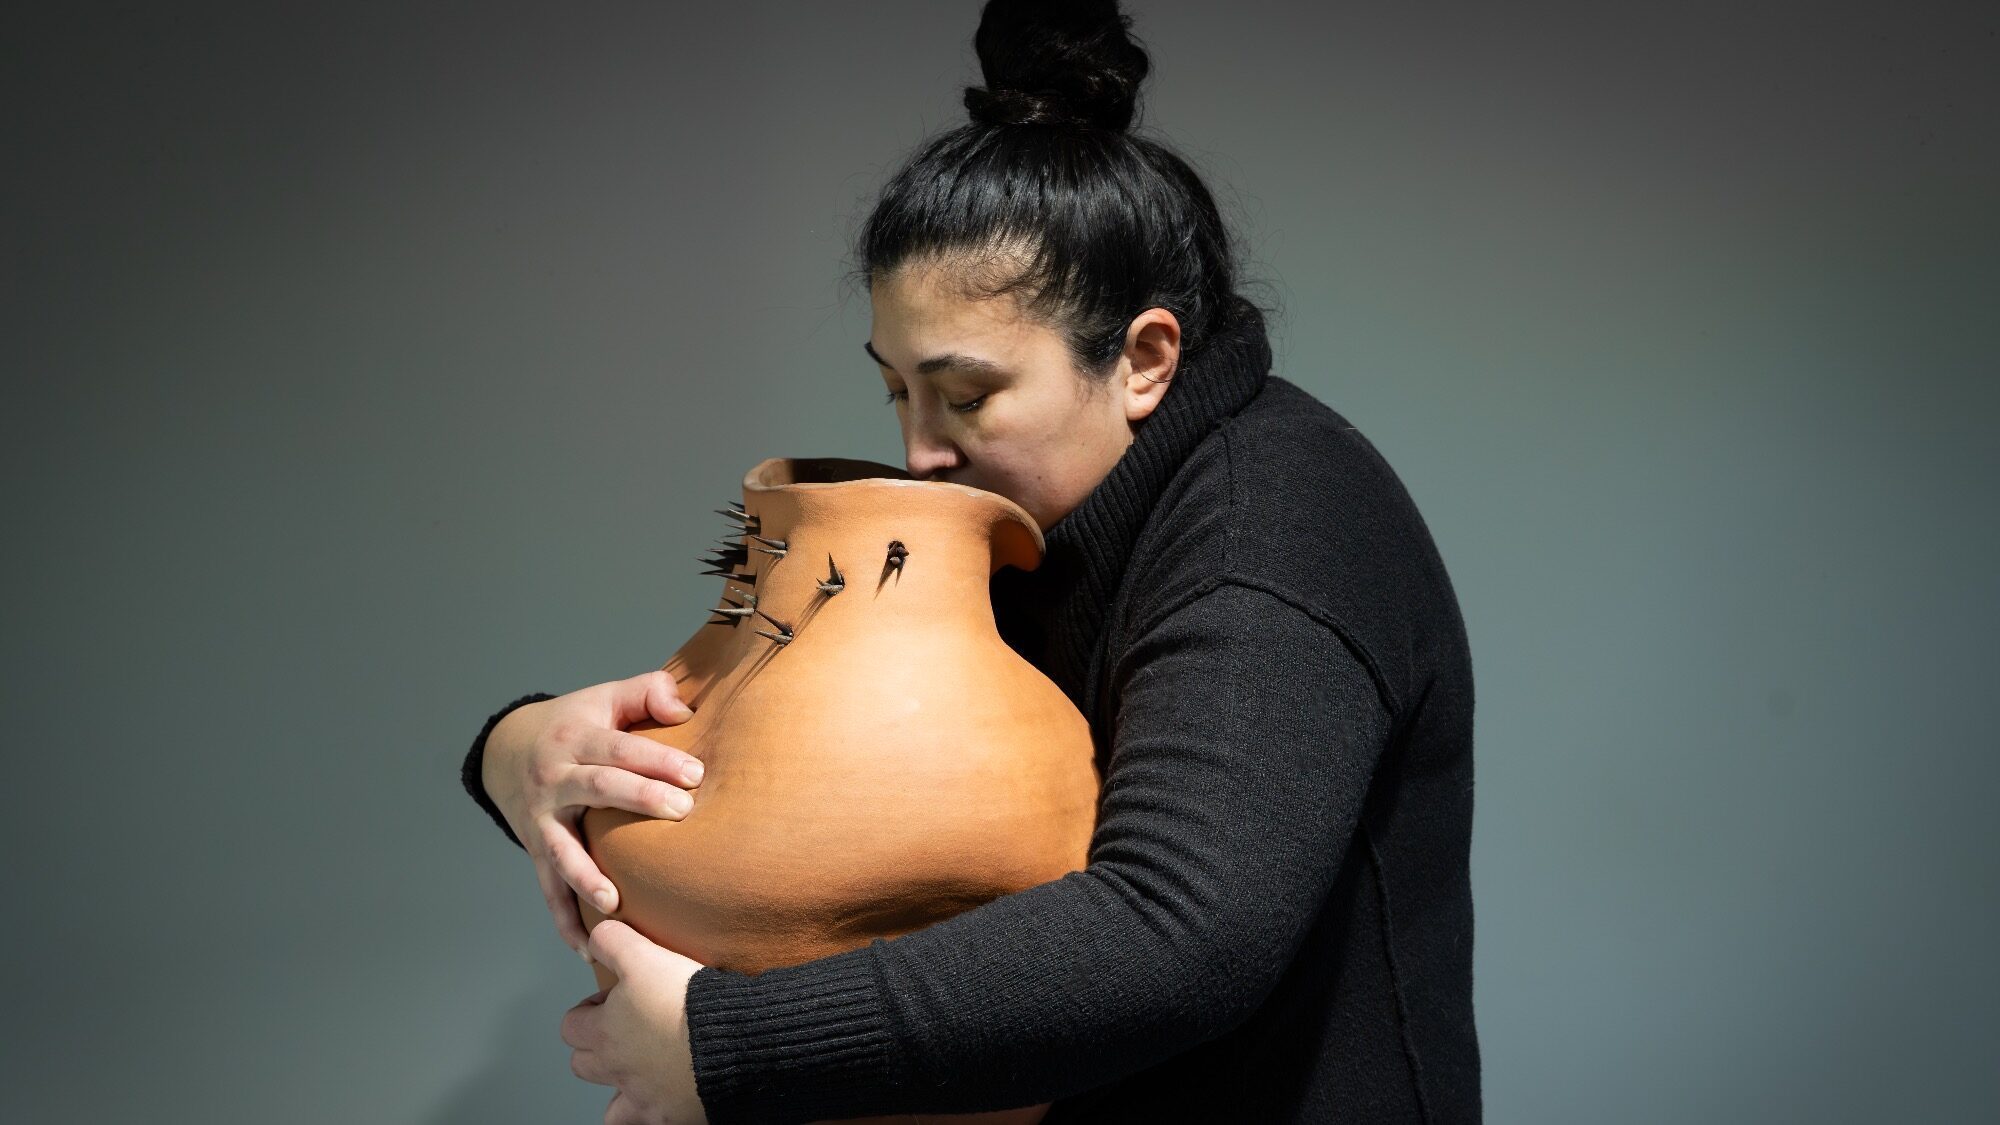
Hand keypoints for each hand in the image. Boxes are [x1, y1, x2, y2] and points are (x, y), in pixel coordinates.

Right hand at [483, 669, 705, 956]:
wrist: (506, 749)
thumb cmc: (575, 724)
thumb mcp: (605, 697)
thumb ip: (647, 691)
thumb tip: (684, 708)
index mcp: (577, 737)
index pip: (620, 747)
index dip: (657, 758)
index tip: (696, 773)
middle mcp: (554, 777)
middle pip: (598, 787)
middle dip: (639, 799)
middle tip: (681, 813)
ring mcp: (541, 818)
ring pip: (562, 849)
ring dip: (586, 876)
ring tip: (614, 901)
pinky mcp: (535, 850)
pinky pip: (548, 889)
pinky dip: (564, 919)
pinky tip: (586, 946)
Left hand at [562, 919, 709, 1124]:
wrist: (733, 1038)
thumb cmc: (687, 1001)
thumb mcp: (644, 955)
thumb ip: (612, 942)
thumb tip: (595, 938)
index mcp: (605, 1032)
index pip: (571, 1026)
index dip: (589, 1010)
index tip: (615, 1000)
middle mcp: (617, 1069)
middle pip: (583, 1065)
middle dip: (598, 1048)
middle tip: (630, 1029)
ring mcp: (641, 1097)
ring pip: (611, 1106)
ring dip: (620, 1089)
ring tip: (644, 1070)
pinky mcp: (669, 1116)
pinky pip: (646, 1124)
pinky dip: (651, 1113)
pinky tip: (666, 1099)